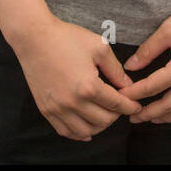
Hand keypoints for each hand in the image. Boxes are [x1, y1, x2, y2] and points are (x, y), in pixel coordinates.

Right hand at [11, 14, 143, 140]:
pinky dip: (79, 133)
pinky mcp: (46, 110)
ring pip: (85, 131)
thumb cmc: (66, 37)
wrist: (34, 37)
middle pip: (103, 121)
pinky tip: (86, 127)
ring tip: (104, 115)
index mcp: (88, 86)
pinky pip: (66, 131)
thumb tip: (127, 86)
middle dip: (116, 115)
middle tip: (118, 105)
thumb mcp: (98, 47)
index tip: (136, 106)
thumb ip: (115, 69)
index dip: (130, 106)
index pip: (116, 104)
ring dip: (99, 126)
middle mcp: (72, 102)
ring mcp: (58, 108)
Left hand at [116, 0, 170, 123]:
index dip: (135, 93)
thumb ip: (148, 50)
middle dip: (148, 113)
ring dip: (169, 117)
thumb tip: (130, 66)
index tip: (122, 96)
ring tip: (154, 118)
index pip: (153, 87)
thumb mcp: (169, 28)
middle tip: (133, 116)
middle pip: (169, 105)